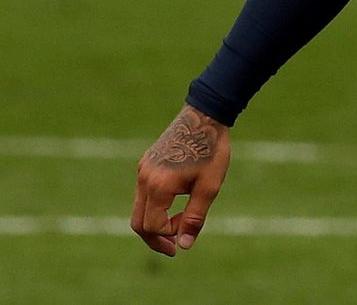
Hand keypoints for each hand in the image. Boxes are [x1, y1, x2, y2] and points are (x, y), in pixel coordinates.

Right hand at [132, 104, 231, 255]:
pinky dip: (154, 207)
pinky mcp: (145, 164)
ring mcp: (142, 170)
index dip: (171, 234)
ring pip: (138, 209)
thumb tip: (184, 246)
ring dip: (154, 223)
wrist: (205, 116)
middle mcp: (144, 179)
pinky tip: (174, 206)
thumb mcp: (209, 186)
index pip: (153, 226)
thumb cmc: (211, 151)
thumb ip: (195, 217)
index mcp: (158, 185)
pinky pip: (143, 194)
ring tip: (176, 227)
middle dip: (155, 238)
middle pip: (138, 222)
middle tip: (173, 247)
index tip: (189, 227)